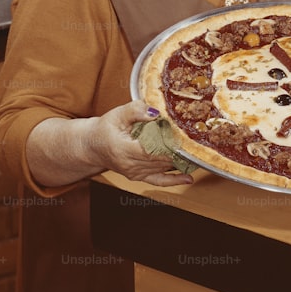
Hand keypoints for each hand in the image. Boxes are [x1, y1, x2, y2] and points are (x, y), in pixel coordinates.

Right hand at [26, 101, 193, 188]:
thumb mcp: (117, 114)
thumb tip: (156, 113)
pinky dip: (174, 180)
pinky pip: (158, 181)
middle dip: (179, 153)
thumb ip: (136, 110)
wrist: (91, 146)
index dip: (170, 146)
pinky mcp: (138, 176)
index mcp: (123, 149)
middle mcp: (129, 164)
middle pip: (160, 160)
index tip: (186, 140)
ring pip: (162, 169)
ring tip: (198, 155)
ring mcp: (134, 173)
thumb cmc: (105, 129)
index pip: (152, 150)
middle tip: (199, 145)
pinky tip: (188, 178)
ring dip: (180, 162)